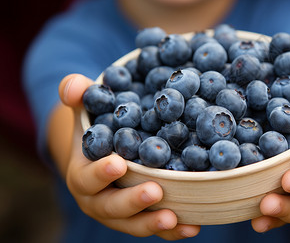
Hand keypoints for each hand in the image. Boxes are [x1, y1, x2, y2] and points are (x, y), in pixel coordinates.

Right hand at [58, 74, 200, 239]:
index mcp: (82, 175)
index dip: (101, 173)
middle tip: (154, 191)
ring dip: (153, 223)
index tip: (119, 163)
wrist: (104, 156)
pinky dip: (173, 231)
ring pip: (133, 224)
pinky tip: (192, 226)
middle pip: (111, 207)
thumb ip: (78, 96)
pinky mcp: (140, 218)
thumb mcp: (85, 112)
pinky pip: (154, 228)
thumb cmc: (97, 131)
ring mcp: (120, 213)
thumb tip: (74, 84)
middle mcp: (98, 200)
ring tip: (174, 218)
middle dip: (132, 201)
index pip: (87, 178)